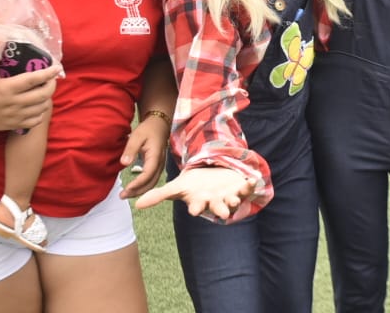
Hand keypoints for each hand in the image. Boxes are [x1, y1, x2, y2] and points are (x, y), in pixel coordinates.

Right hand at [0, 66, 57, 132]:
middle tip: (51, 78)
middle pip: (43, 94)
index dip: (48, 73)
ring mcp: (15, 116)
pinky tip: (36, 106)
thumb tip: (7, 46)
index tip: (57, 67)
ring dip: (47, 98)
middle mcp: (14, 103)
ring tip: (44, 91)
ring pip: (42, 108)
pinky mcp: (14, 125)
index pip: (33, 79)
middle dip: (51, 84)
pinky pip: (35, 121)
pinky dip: (40, 113)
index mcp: (7, 88)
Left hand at [118, 112, 170, 198]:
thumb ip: (130, 150)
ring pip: (152, 183)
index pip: (147, 175)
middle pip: (151, 183)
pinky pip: (152, 179)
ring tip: (126, 194)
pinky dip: (143, 186)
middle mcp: (160, 164)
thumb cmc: (148, 129)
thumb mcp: (137, 136)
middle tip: (122, 196)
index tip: (126, 189)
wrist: (159, 124)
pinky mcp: (157, 166)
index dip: (137, 184)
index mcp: (155, 157)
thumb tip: (124, 163)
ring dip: (140, 190)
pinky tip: (134, 188)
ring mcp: (160, 166)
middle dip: (137, 192)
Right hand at [134, 166, 254, 219]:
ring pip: (233, 201)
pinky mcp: (240, 187)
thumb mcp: (176, 187)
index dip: (196, 208)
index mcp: (200, 201)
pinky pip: (247, 188)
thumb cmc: (193, 185)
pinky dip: (250, 185)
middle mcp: (215, 201)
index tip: (194, 210)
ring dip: (236, 200)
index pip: (197, 206)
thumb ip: (159, 196)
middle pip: (218, 207)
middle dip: (220, 210)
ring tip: (236, 199)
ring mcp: (229, 195)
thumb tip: (135, 204)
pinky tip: (253, 180)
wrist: (212, 177)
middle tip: (223, 213)